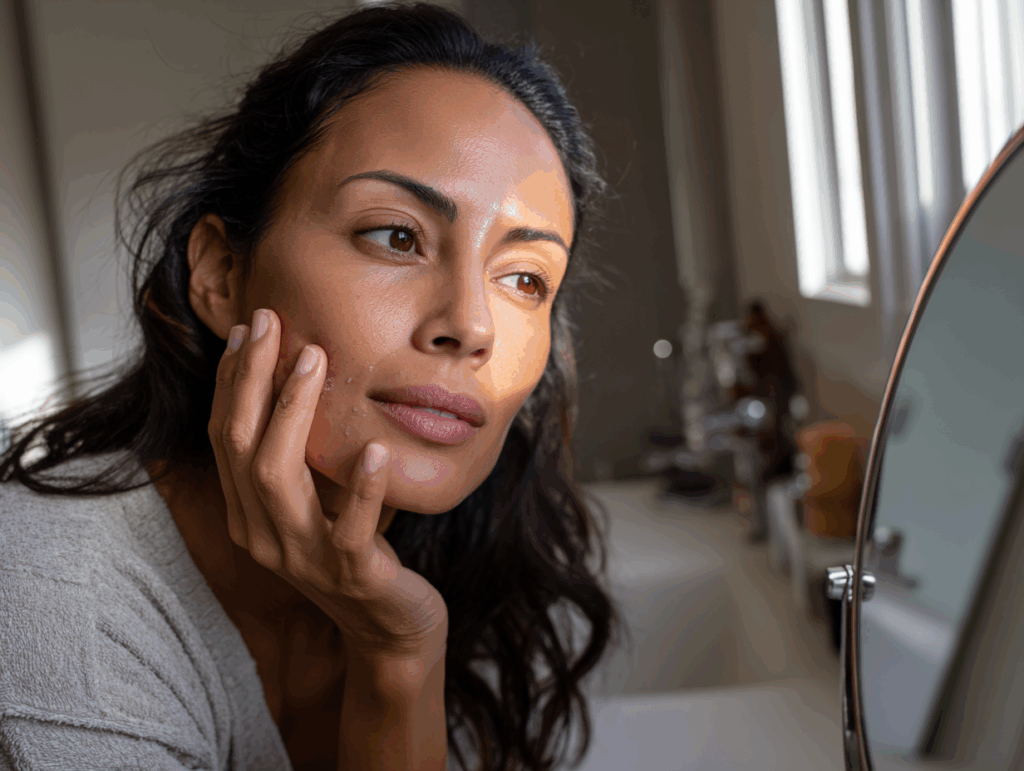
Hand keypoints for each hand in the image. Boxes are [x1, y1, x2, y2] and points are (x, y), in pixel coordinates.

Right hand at [207, 308, 447, 667]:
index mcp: (249, 514)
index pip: (227, 438)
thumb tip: (301, 378)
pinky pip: (351, 528)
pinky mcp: (351, 574)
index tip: (248, 328)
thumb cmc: (356, 547)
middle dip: (252, 378)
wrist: (388, 625)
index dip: (233, 381)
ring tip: (315, 360)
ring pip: (277, 478)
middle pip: (241, 447)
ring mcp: (303, 558)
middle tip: (270, 321)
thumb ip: (303, 455)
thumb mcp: (319, 498)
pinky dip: (363, 487)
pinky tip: (375, 449)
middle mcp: (262, 535)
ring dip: (293, 412)